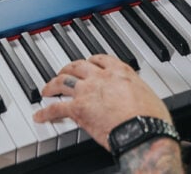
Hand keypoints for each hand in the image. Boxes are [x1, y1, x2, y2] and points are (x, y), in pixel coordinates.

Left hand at [33, 54, 173, 150]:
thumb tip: (139, 98)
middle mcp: (101, 77)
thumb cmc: (151, 118)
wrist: (142, 131)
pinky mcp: (78, 109)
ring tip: (47, 88)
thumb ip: (137, 91)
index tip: (89, 62)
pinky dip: (45, 112)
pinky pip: (56, 109)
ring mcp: (87, 91)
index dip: (92, 60)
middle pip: (78, 66)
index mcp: (120, 72)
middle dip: (68, 68)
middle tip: (63, 71)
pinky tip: (39, 115)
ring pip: (63, 81)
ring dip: (53, 84)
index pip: (101, 59)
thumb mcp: (149, 95)